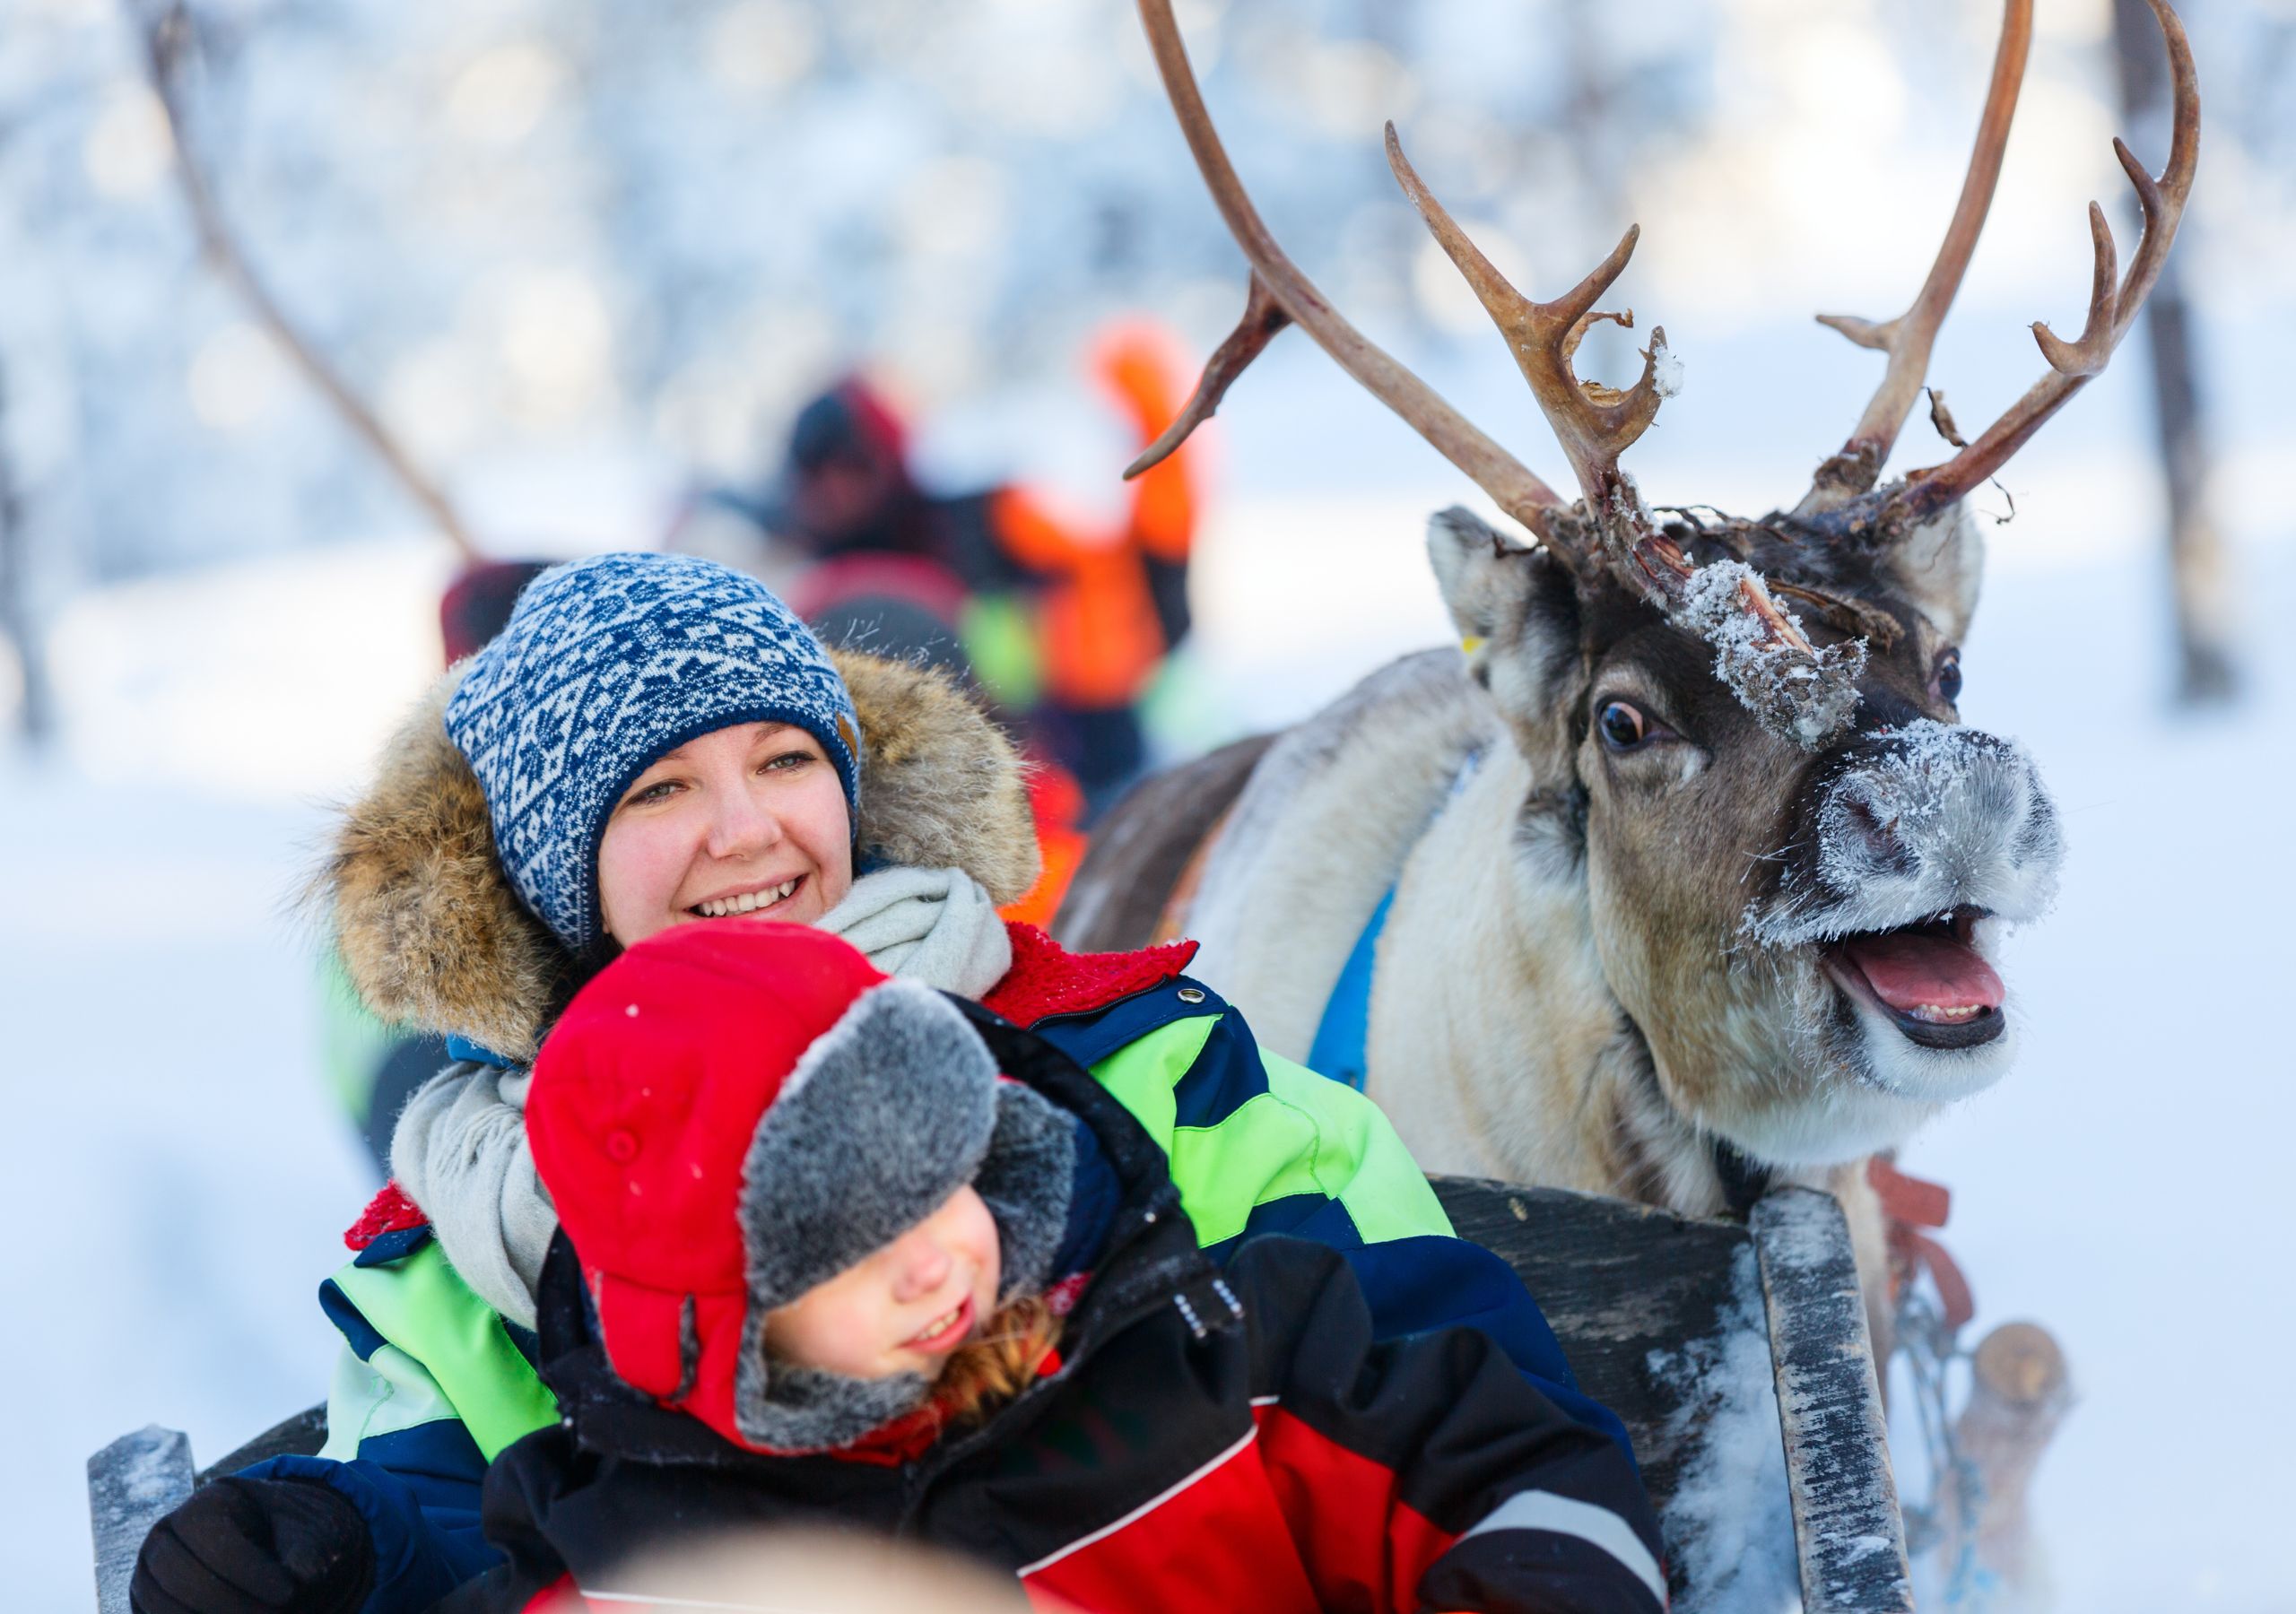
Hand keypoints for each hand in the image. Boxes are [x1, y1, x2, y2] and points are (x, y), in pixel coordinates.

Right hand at [131, 1475, 374, 1613]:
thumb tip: (299, 1581)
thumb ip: (305, 1555)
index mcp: (210, 1502)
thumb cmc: (293, 1534)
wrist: (275, 1544)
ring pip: (159, 1601)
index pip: (216, 1541)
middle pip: (180, 1574)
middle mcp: (169, 1532)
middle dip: (227, 1604)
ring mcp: (151, 1567)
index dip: (251, 1574)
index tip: (288, 1594)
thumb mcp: (311, 1532)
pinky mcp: (149, 1598)